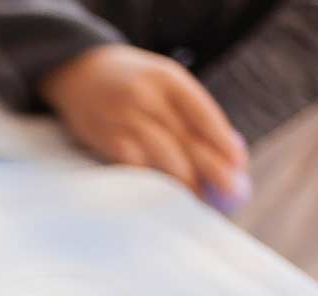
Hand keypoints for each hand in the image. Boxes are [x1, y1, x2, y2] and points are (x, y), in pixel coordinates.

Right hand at [39, 44, 249, 202]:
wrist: (77, 72)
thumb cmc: (132, 84)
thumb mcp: (161, 83)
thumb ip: (186, 112)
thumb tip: (222, 155)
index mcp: (168, 79)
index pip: (204, 114)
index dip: (223, 143)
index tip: (240, 165)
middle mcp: (147, 97)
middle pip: (187, 141)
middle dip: (213, 170)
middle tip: (231, 195)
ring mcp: (124, 119)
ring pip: (164, 159)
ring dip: (185, 184)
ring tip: (199, 201)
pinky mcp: (105, 139)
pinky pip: (136, 169)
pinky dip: (154, 185)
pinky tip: (165, 197)